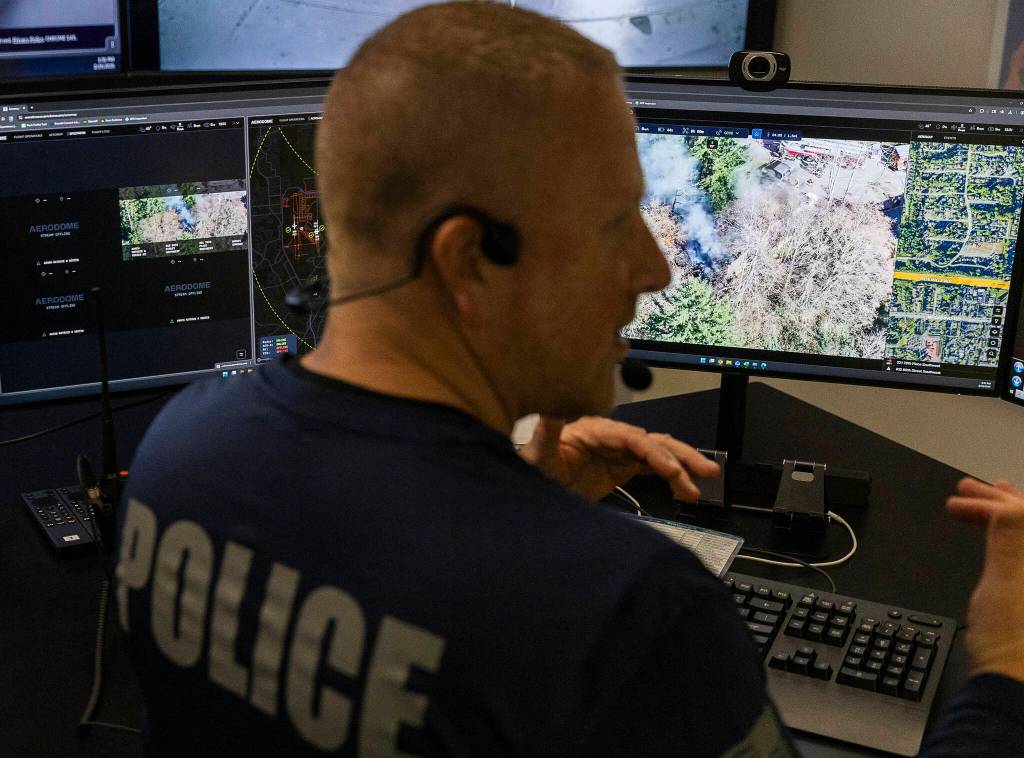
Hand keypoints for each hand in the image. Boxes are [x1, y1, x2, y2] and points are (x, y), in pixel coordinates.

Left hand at [518, 415, 719, 502]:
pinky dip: (670, 478)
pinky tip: (684, 489)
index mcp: (596, 430)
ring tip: (700, 487)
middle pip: (653, 442)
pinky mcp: (621, 466)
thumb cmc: (534, 465)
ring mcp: (619, 452)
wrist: (533, 481)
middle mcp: (612, 437)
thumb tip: (550, 411)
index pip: (632, 438)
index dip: (654, 451)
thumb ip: (547, 432)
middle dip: (680, 456)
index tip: (670, 469)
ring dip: (681, 468)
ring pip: (658, 454)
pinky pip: (652, 468)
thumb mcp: (537, 452)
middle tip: (706, 471)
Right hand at [946, 477, 1023, 681]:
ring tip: (981, 502)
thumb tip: (1007, 504)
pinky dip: (1011, 540)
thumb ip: (1011, 539)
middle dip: (1001, 504)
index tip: (960, 503)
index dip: (993, 503)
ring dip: (1006, 518)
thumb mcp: (1006, 586)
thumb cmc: (1013, 649)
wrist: (1017, 692)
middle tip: (967, 491)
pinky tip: (996, 537)